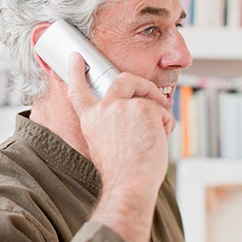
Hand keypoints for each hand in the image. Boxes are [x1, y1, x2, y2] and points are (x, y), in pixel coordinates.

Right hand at [67, 52, 173, 192]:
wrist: (129, 184)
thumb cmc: (121, 173)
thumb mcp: (105, 145)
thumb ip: (112, 124)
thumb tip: (134, 114)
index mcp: (90, 120)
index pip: (78, 89)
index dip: (76, 71)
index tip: (76, 57)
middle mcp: (103, 109)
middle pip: (122, 80)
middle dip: (141, 83)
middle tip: (153, 93)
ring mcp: (121, 106)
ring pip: (148, 100)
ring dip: (158, 116)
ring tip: (157, 137)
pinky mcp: (142, 108)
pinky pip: (161, 110)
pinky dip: (166, 125)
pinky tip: (159, 140)